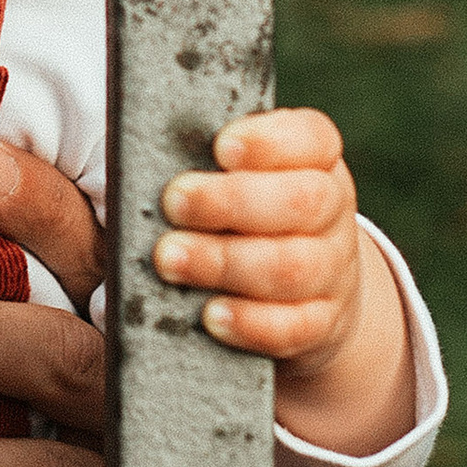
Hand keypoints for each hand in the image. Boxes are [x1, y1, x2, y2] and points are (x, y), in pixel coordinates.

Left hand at [157, 107, 411, 456]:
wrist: (306, 289)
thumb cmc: (244, 214)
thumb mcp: (235, 175)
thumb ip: (199, 161)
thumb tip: (133, 158)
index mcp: (315, 161)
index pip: (312, 139)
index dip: (269, 141)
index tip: (220, 146)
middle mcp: (331, 211)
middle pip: (302, 202)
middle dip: (232, 201)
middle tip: (173, 202)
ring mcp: (333, 270)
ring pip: (293, 267)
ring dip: (225, 263)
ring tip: (169, 259)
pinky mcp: (322, 323)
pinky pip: (294, 328)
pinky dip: (251, 323)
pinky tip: (210, 316)